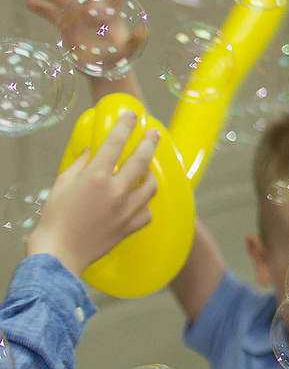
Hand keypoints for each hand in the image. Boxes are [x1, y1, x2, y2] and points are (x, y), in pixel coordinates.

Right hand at [26, 0, 146, 77]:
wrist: (104, 68)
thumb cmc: (119, 58)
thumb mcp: (127, 51)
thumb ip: (135, 41)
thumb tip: (143, 31)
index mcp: (112, 16)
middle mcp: (94, 12)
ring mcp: (79, 18)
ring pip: (64, 1)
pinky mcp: (67, 26)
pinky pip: (53, 14)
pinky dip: (42, 8)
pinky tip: (30, 2)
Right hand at [28, 109, 160, 275]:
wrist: (59, 254)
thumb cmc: (54, 219)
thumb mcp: (61, 184)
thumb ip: (79, 164)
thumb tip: (90, 150)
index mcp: (95, 178)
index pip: (115, 143)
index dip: (125, 125)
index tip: (132, 114)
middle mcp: (115, 191)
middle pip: (142, 160)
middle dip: (150, 142)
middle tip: (154, 132)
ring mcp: (126, 210)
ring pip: (151, 186)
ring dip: (151, 174)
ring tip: (148, 169)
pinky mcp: (130, 227)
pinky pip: (147, 211)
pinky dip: (145, 204)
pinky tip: (139, 200)